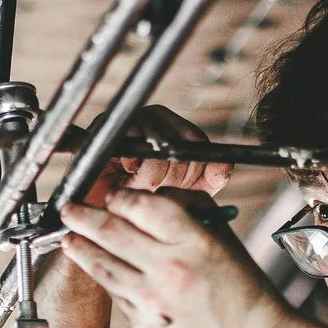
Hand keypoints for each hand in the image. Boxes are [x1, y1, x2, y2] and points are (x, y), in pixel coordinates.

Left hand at [60, 186, 292, 327]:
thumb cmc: (245, 293)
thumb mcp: (225, 241)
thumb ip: (190, 211)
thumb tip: (152, 197)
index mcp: (195, 242)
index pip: (140, 205)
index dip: (119, 197)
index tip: (113, 196)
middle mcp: (171, 270)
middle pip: (110, 231)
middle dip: (83, 216)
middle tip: (70, 210)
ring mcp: (154, 301)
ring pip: (102, 266)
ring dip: (80, 248)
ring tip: (70, 239)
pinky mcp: (145, 325)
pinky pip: (117, 295)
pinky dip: (106, 279)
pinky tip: (102, 271)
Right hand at [88, 104, 230, 204]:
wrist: (109, 211)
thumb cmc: (148, 197)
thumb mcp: (191, 191)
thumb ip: (213, 176)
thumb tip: (225, 165)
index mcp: (174, 124)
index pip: (195, 140)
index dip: (192, 169)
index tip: (181, 187)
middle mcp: (152, 116)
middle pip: (176, 145)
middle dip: (169, 178)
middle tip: (156, 189)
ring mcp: (127, 120)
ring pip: (155, 148)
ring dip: (151, 176)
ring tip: (139, 184)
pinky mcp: (102, 131)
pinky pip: (129, 148)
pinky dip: (132, 169)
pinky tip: (125, 176)